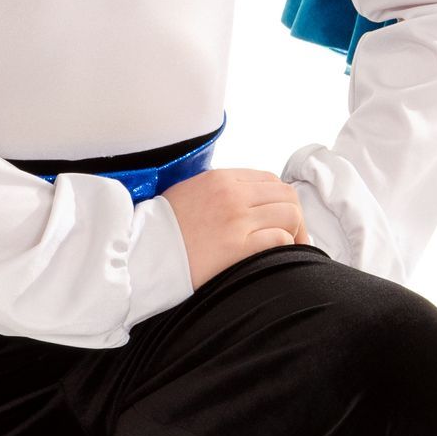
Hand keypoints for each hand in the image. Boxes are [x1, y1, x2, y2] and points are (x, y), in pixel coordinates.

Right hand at [162, 167, 310, 286]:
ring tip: (290, 249)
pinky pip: (280, 239)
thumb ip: (217, 190)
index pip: (269, 180)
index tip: (282, 216)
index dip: (281, 199)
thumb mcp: (188, 193)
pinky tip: (278, 257)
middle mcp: (232, 194)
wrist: (141, 254)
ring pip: (289, 215)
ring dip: (295, 232)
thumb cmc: (161, 229)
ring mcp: (236, 219)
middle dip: (296, 216)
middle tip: (295, 236)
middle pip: (285, 195)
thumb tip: (244, 198)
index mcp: (220, 178)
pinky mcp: (237, 247)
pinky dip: (285, 247)